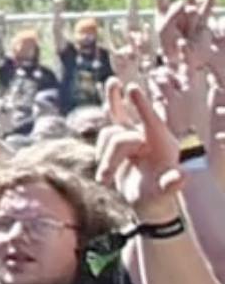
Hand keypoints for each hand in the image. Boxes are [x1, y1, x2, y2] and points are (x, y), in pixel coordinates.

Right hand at [101, 81, 190, 230]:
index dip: (140, 105)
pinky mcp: (114, 146)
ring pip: (108, 134)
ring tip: (106, 180)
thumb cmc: (162, 194)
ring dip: (107, 158)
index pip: (149, 120)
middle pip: (123, 119)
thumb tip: (182, 178)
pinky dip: (101, 157)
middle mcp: (144, 137)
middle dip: (114, 106)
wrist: (149, 201)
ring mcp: (128, 140)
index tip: (131, 87)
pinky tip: (105, 177)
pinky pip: (101, 141)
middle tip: (111, 82)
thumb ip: (174, 183)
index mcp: (161, 142)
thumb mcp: (169, 189)